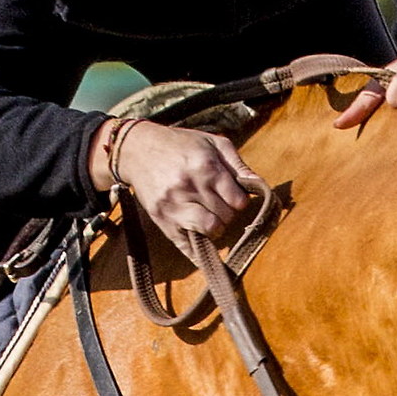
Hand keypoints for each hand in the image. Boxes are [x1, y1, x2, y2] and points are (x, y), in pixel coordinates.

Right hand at [109, 118, 266, 259]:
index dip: (240, 201)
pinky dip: (199, 252)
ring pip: (211, 230)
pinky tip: (203, 242)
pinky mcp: (162, 220)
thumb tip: (258, 185)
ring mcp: (174, 206)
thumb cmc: (180, 144)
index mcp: (206, 168)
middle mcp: (190, 187)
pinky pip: (186, 246)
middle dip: (228, 213)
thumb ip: (238, 164)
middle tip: (220, 205)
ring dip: (216, 229)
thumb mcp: (212, 143)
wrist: (138, 149)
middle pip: (226, 216)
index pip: (238, 201)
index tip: (233, 197)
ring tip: (210, 218)